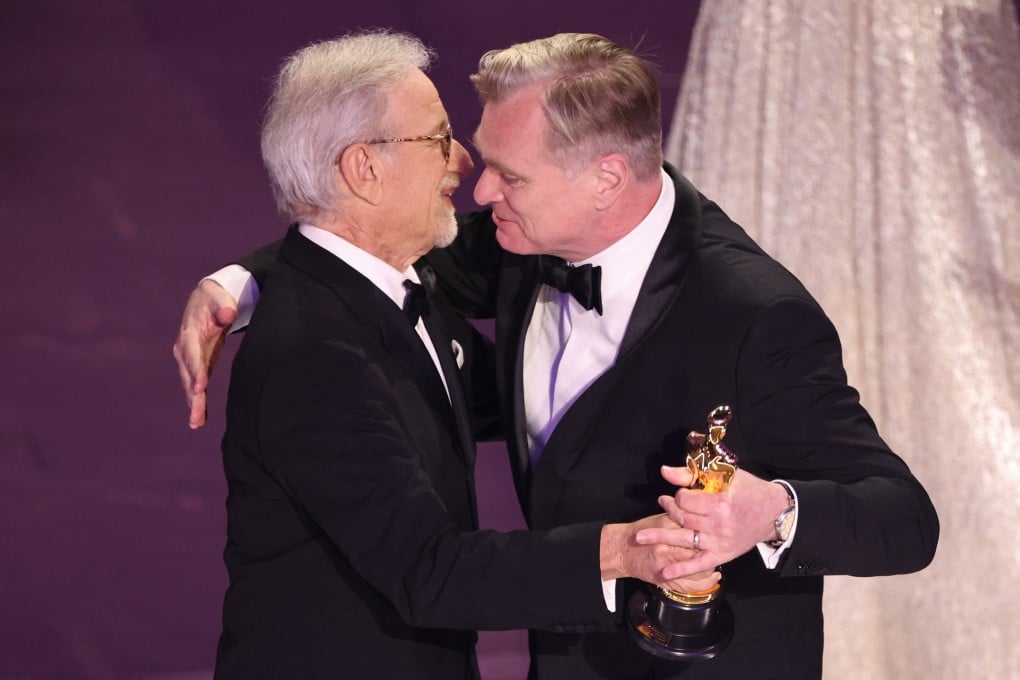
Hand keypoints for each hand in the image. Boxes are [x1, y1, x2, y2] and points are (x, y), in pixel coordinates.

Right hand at [172, 279, 237, 428]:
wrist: (206, 301)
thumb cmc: (214, 298)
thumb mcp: (218, 297)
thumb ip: (223, 306)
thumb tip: (227, 314)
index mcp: (189, 333)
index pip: (192, 354)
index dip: (196, 370)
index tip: (200, 387)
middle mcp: (184, 349)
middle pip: (189, 375)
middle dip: (193, 396)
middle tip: (196, 416)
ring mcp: (190, 360)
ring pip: (191, 384)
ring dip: (194, 404)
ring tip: (197, 423)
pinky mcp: (198, 366)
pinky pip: (197, 386)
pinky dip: (198, 401)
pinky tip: (200, 420)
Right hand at [600, 514, 719, 592]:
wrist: (623, 550)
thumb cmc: (641, 532)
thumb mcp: (661, 518)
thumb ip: (682, 517)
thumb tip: (703, 515)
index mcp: (665, 528)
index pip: (693, 527)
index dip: (708, 527)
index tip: (717, 525)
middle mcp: (666, 548)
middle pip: (698, 548)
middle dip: (712, 546)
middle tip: (722, 542)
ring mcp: (666, 567)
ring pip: (698, 568)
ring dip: (711, 564)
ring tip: (719, 558)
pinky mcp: (666, 581)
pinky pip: (691, 585)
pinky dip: (706, 582)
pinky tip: (714, 577)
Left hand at [635, 466, 789, 579]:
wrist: (775, 513)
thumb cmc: (749, 490)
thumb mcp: (725, 475)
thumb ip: (692, 474)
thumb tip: (664, 471)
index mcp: (721, 502)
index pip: (686, 500)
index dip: (678, 495)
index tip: (679, 493)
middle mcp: (719, 524)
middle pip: (682, 518)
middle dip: (668, 509)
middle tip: (663, 503)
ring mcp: (720, 542)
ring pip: (684, 540)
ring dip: (660, 538)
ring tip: (639, 538)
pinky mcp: (723, 555)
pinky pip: (699, 564)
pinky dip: (681, 570)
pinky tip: (665, 573)